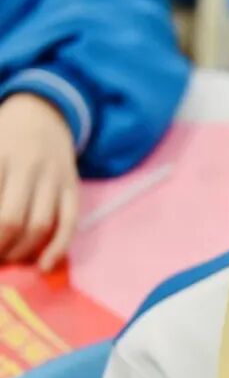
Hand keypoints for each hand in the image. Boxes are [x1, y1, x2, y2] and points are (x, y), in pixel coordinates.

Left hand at [0, 93, 78, 270]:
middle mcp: (27, 167)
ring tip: (9, 260)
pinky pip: (69, 223)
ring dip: (21, 252)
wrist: (42, 112)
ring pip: (40, 225)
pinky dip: (58, 248)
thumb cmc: (4, 136)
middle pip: (11, 219)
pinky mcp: (72, 187)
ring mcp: (53, 178)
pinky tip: (45, 266)